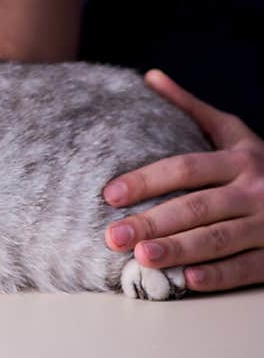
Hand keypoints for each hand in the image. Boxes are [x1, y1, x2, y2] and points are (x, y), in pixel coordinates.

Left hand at [103, 70, 263, 292]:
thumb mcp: (234, 133)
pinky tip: (187, 280)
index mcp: (240, 159)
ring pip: (218, 239)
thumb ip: (191, 109)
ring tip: (141, 257)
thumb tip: (150, 77)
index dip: (146, 180)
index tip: (109, 194)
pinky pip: (247, 267)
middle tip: (113, 236)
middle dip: (151, 222)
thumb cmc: (261, 165)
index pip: (185, 168)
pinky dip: (218, 275)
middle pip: (196, 206)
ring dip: (179, 249)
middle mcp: (256, 190)